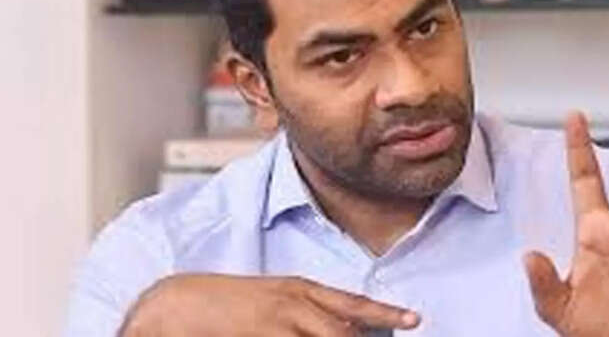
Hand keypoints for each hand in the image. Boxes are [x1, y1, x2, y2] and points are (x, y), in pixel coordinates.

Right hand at [119, 274, 419, 336]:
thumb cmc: (232, 302)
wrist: (180, 304)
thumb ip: (310, 312)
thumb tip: (347, 330)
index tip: (414, 319)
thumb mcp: (276, 298)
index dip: (386, 312)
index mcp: (300, 291)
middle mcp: (292, 305)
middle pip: (343, 333)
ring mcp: (274, 326)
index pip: (352, 303)